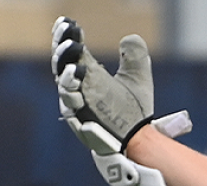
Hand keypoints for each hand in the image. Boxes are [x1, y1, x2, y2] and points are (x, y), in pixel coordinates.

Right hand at [51, 17, 189, 185]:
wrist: (140, 138)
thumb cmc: (134, 110)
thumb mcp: (138, 78)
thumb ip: (134, 57)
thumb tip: (131, 38)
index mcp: (88, 76)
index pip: (71, 53)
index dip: (67, 37)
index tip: (68, 22)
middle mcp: (79, 89)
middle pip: (61, 65)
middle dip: (63, 49)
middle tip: (69, 35)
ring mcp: (79, 104)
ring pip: (63, 83)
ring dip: (67, 67)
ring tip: (76, 51)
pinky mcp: (82, 119)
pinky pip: (72, 103)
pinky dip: (73, 88)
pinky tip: (79, 73)